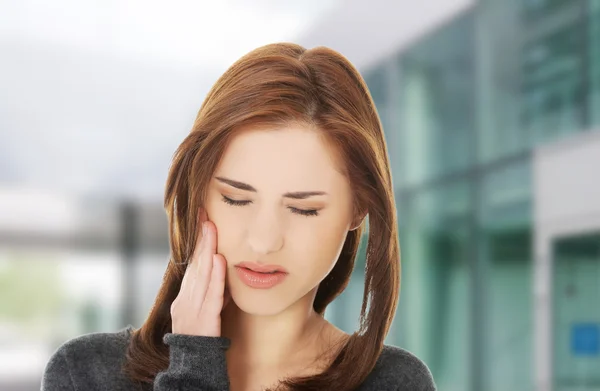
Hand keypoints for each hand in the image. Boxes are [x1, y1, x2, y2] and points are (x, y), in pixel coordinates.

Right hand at [170, 209, 229, 336]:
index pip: (193, 264)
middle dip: (200, 239)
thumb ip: (212, 290)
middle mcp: (185, 300)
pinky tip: (218, 260)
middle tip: (205, 214)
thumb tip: (221, 266)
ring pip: (200, 275)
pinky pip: (210, 295)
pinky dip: (214, 276)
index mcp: (186, 296)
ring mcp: (192, 310)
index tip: (203, 220)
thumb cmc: (203, 337)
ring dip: (205, 250)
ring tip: (210, 228)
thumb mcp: (206, 309)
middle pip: (194, 264)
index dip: (198, 242)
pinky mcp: (203, 320)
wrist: (195, 366)